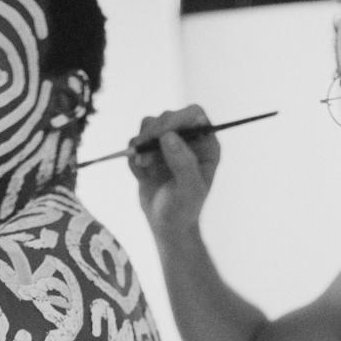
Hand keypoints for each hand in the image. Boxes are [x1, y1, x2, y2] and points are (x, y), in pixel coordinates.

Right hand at [128, 105, 219, 237]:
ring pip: (149, 125)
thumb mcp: (189, 190)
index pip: (194, 114)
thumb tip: (169, 136)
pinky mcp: (150, 152)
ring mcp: (168, 145)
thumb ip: (183, 162)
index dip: (178, 118)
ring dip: (141, 143)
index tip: (163, 133)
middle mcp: (188, 140)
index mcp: (206, 144)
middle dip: (153, 133)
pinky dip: (133, 156)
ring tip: (143, 165)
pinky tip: (140, 174)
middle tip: (143, 153)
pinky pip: (135, 142)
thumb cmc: (184, 210)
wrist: (166, 225)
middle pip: (167, 117)